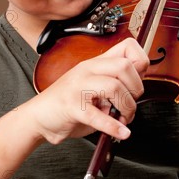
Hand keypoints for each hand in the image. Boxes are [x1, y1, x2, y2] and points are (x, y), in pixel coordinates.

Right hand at [28, 38, 148, 144]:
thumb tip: (140, 86)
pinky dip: (113, 127)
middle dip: (136, 88)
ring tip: (123, 118)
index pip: (126, 46)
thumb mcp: (93, 87)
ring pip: (114, 87)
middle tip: (130, 103)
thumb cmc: (68, 104)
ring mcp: (77, 87)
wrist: (38, 117)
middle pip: (124, 66)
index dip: (140, 62)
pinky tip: (120, 132)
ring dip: (127, 107)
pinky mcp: (71, 106)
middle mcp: (86, 70)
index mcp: (94, 64)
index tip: (140, 80)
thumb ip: (113, 83)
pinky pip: (98, 115)